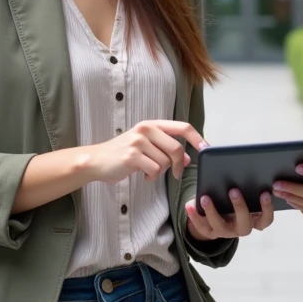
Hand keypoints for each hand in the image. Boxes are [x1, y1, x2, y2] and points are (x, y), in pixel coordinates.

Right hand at [81, 120, 207, 183]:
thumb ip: (166, 149)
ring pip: (165, 161)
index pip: (183, 126)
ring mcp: (138, 141)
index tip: (205, 149)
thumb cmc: (123, 154)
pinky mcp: (132, 156)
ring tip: (149, 171)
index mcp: (152, 124)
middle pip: (177, 148)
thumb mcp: (146, 147)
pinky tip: (143, 175)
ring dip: (161, 172)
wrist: (97, 161)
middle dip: (179, 164)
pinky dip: (152, 176)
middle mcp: (146, 129)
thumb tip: (188, 158)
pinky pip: (155, 170)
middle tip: (176, 174)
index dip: (197, 137)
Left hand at [185, 188, 274, 240]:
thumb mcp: (242, 192)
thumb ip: (243, 180)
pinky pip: (202, 227)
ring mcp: (226, 232)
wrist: (217, 216)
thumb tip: (238, 157)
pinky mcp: (210, 233)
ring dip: (212, 211)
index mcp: (254, 219)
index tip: (265, 192)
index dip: (267, 208)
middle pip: (244, 223)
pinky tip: (190, 204)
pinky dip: (195, 216)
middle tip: (234, 190)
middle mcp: (241, 227)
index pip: (266, 219)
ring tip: (204, 197)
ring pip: (220, 226)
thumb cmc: (233, 199)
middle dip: (239, 206)